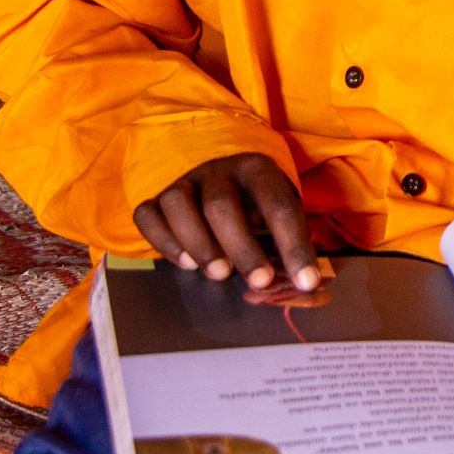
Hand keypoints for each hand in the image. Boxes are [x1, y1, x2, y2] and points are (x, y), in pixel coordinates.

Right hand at [130, 153, 318, 292]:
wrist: (220, 172)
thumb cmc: (256, 204)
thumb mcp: (278, 213)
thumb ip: (287, 242)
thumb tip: (304, 284)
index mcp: (258, 170)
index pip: (278, 205)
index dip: (294, 245)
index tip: (306, 281)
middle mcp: (219, 171)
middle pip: (221, 204)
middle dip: (242, 246)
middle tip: (258, 281)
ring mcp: (184, 182)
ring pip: (179, 204)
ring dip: (198, 243)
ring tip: (220, 274)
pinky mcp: (157, 199)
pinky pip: (148, 215)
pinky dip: (163, 241)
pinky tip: (185, 263)